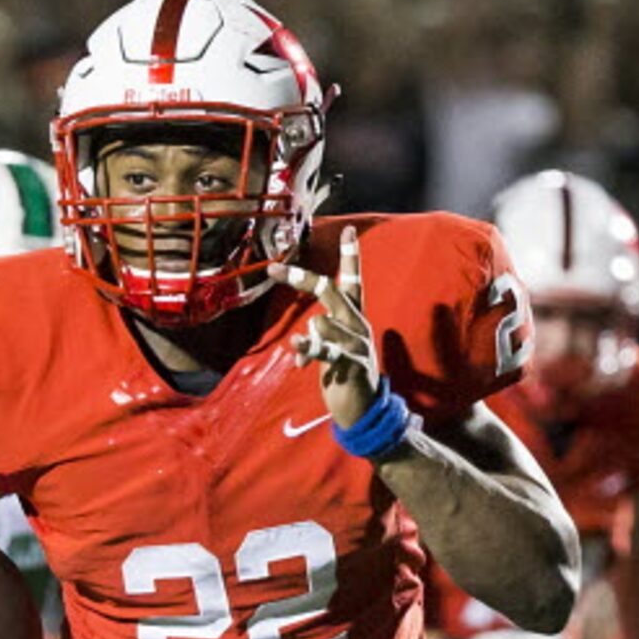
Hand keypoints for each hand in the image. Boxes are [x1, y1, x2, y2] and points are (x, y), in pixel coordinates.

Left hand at [278, 225, 381, 428]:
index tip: (348, 229)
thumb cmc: (345, 377)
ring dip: (307, 341)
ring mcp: (357, 342)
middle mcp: (358, 324)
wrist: (364, 410)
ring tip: (305, 357)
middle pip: (331, 291)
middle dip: (302, 279)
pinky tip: (294, 347)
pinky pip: (324, 349)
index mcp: (355, 318)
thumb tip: (304, 334)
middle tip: (275, 270)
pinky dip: (307, 347)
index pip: (353, 280)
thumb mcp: (332, 350)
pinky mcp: (351, 362)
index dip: (351, 256)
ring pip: (324, 321)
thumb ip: (320, 336)